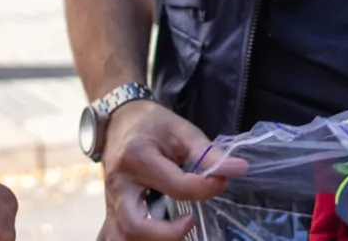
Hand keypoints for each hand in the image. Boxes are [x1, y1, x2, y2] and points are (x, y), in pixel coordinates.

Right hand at [98, 100, 245, 240]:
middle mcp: (119, 184)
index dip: (205, 189)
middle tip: (191, 220)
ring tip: (176, 228)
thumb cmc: (152, 123)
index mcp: (137, 158)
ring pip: (122, 237)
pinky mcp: (110, 208)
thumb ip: (207, 152)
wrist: (121, 119)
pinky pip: (113, 235)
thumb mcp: (181, 130)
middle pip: (136, 226)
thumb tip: (237, 169)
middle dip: (169, 233)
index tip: (220, 182)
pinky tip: (155, 237)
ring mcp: (110, 199)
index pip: (176, 187)